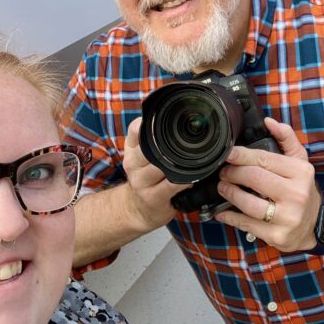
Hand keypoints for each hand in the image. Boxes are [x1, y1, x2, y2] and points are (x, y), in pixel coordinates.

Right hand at [121, 117, 189, 231]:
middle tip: (187, 143)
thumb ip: (153, 137)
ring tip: (192, 162)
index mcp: (131, 148)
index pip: (136, 129)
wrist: (136, 209)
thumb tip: (175, 114)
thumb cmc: (145, 176)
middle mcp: (132, 163)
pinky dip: (184, 180)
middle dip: (168, 147)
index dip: (151, 123)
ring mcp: (140, 181)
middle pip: (149, 148)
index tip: (168, 122)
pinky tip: (191, 178)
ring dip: (178, 164)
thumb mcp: (142, 155)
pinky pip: (171, 185)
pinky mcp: (151, 197)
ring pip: (160, 166)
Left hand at [213, 117, 320, 251]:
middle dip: (233, 173)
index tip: (227, 153)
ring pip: (248, 203)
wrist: (316, 224)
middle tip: (223, 171)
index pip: (265, 159)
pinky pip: (247, 224)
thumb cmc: (302, 189)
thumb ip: (286, 138)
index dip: (242, 155)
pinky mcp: (277, 236)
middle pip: (254, 179)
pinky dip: (230, 216)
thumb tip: (269, 121)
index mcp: (301, 173)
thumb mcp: (300, 161)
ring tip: (222, 187)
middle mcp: (296, 195)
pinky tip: (222, 210)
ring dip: (229, 193)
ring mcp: (287, 217)